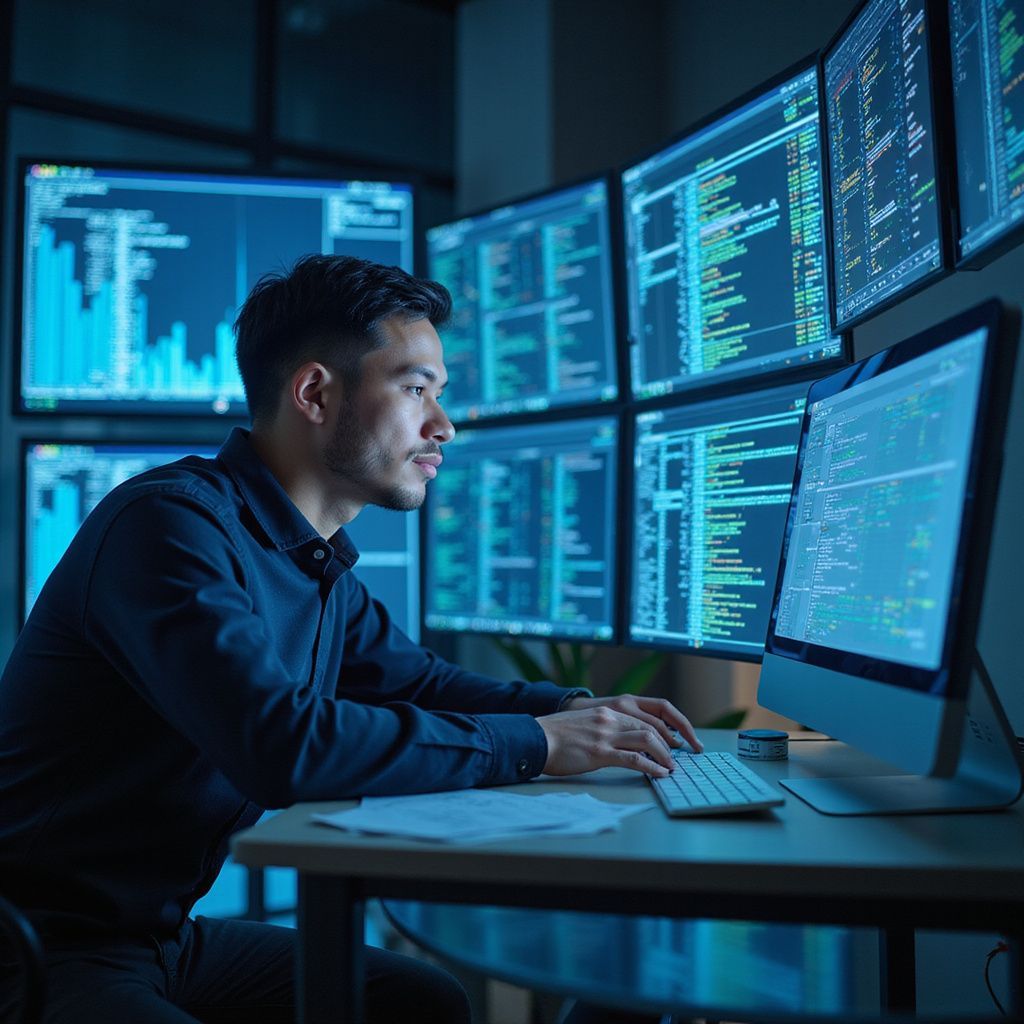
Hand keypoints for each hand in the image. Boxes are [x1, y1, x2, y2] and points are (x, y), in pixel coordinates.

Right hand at [537, 705, 679, 777]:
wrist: (535, 739)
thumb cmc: (555, 736)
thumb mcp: (584, 724)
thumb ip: (604, 729)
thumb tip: (622, 743)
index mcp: (606, 711)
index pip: (645, 717)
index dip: (663, 730)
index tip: (672, 742)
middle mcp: (609, 719)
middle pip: (651, 727)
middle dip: (669, 743)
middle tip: (677, 756)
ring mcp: (605, 735)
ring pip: (648, 739)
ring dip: (664, 755)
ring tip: (671, 767)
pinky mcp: (600, 752)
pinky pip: (634, 759)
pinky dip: (652, 767)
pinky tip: (659, 774)